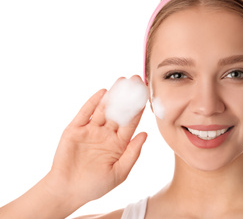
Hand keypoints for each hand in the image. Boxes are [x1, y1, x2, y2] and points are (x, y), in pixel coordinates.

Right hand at [44, 82, 146, 206]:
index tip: (146, 95)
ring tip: (122, 81)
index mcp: (119, 144)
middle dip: (127, 97)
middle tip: (136, 80)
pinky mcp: (75, 129)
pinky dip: (93, 102)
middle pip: (119, 112)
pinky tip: (103, 92)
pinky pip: (85, 113)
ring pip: (104, 110)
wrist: (67, 191)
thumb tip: (145, 134)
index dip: (138, 109)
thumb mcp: (119, 173)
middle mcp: (106, 134)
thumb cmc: (95, 185)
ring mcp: (91, 131)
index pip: (131, 123)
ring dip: (112, 96)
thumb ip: (132, 153)